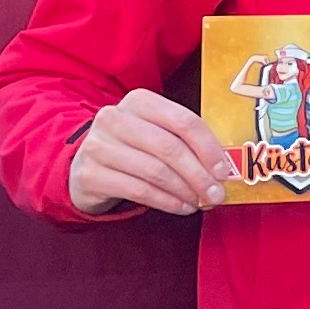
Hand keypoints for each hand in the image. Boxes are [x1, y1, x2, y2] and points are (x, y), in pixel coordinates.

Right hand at [69, 89, 236, 216]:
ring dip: (185, 191)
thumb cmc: (133, 148)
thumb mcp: (157, 133)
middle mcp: (114, 118)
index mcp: (139, 101)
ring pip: (155, 171)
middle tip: (216, 193)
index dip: (209, 148)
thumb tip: (223, 167)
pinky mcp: (90, 174)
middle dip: (199, 175)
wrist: (86, 165)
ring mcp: (98, 145)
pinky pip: (139, 191)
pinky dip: (167, 202)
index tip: (224, 170)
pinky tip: (181, 207)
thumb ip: (186, 142)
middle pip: (170, 148)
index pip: (183, 121)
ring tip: (200, 201)